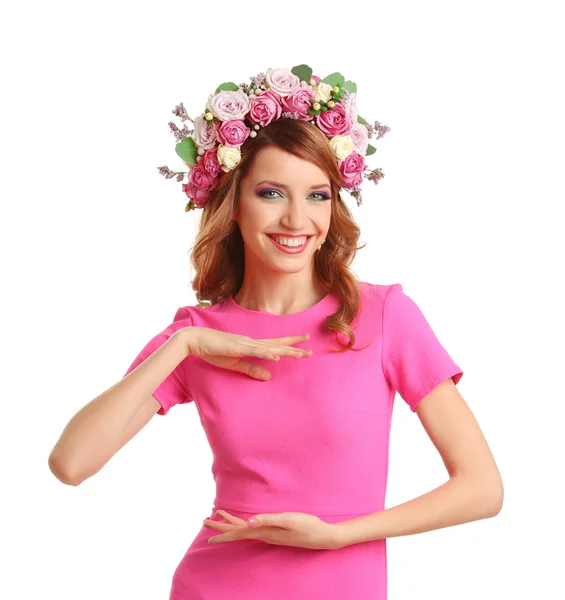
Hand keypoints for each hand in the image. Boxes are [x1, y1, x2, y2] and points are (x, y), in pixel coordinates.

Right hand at [180, 327, 311, 379]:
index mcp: (251, 345)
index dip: (289, 346)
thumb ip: (252, 369)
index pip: (274, 345)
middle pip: (277, 344)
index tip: (304, 346)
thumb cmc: (213, 351)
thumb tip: (269, 376)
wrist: (196, 340)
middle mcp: (251, 342)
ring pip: (270, 348)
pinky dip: (267, 354)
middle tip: (311, 349)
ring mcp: (245, 343)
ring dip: (286, 351)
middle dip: (294, 347)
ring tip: (301, 353)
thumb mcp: (235, 363)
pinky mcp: (237, 347)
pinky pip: (255, 351)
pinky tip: (277, 357)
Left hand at [204, 509, 345, 549]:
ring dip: (232, 525)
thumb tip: (248, 523)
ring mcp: (271, 535)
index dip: (223, 532)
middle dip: (222, 527)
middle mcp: (265, 535)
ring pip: (246, 530)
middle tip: (206, 522)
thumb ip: (268, 520)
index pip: (239, 532)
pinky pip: (254, 530)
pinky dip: (244, 525)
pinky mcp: (277, 532)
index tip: (208, 533)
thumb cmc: (308, 526)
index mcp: (265, 532)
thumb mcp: (288, 519)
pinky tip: (245, 523)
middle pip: (239, 531)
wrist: (324, 535)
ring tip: (220, 519)